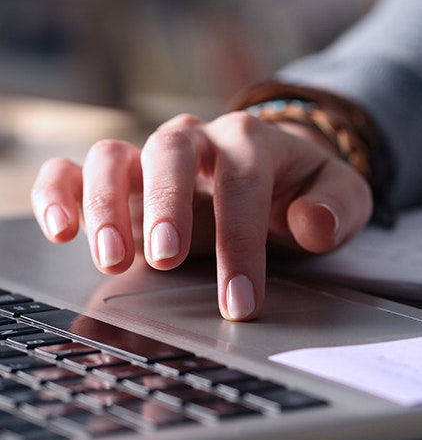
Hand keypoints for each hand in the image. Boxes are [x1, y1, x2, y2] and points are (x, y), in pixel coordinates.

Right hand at [31, 112, 372, 320]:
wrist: (277, 176)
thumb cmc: (305, 191)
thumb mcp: (342, 197)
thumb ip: (336, 207)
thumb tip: (310, 224)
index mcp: (253, 140)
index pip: (243, 180)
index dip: (241, 240)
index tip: (239, 299)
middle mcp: (198, 140)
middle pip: (171, 151)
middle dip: (167, 204)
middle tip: (167, 259)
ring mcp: (154, 158)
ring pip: (114, 156)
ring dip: (106, 204)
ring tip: (110, 258)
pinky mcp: (124, 179)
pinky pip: (77, 170)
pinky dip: (61, 192)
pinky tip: (61, 230)